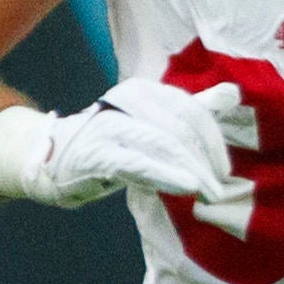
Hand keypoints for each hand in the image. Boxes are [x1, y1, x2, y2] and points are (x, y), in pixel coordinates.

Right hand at [0, 78, 232, 207]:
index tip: (223, 168)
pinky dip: (167, 174)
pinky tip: (188, 186)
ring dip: (193, 170)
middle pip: (181, 127)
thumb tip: (233, 92)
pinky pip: (139, 162)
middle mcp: (126, 101)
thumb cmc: (111, 142)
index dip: (213, 140)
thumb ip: (193, 108)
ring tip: (211, 192)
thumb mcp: (153, 122)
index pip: (191, 110)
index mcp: (143, 90)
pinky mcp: (97, 154)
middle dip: (206, 159)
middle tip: (221, 187)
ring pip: (164, 143)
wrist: (51, 158)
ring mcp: (109, 126)